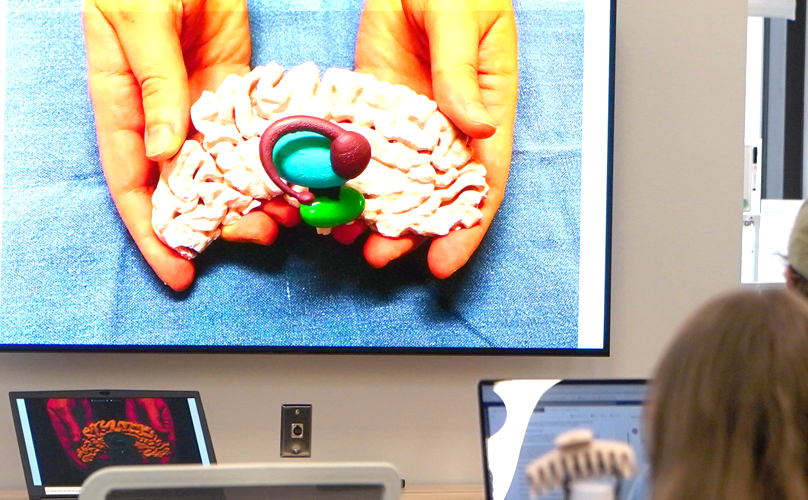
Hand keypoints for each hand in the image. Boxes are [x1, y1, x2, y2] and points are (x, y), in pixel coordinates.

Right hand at [84, 0, 290, 291]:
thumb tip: (164, 150)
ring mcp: (198, 95)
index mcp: (121, 99)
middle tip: (260, 236)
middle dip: (218, 220)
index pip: (132, 181)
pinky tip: (300, 172)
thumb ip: (154, 83)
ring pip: (225, 160)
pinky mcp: (233, 76)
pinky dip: (274, 152)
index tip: (177, 270)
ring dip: (254, 191)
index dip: (152, 231)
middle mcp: (159, 108)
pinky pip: (253, 126)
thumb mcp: (142, 20)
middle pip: (184, 181)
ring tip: (290, 213)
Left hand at [353, 0, 517, 277]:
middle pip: (433, 192)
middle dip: (409, 232)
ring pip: (393, 178)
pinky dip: (342, 175)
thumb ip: (461, 71)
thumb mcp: (460, 19)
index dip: (466, 227)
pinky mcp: (373, 103)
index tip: (444, 263)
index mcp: (486, 107)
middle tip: (378, 257)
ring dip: (371, 212)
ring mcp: (409, 117)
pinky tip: (320, 196)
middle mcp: (448, 122)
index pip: (482, 180)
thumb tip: (476, 126)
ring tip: (343, 237)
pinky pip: (359, 148)